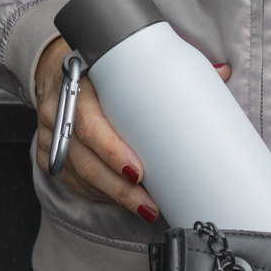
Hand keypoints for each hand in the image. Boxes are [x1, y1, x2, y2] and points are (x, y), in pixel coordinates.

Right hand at [34, 36, 230, 222]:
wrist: (59, 69)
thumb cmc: (99, 68)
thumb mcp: (124, 63)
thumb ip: (169, 69)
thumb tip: (222, 71)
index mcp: (76, 88)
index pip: (89, 124)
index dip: (111, 151)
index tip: (138, 171)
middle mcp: (58, 114)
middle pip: (86, 160)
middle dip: (119, 187)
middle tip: (149, 202)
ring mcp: (51, 138)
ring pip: (81, 176)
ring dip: (114, 195)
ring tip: (145, 207)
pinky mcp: (49, 155)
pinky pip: (73, 182)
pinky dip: (100, 194)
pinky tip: (123, 201)